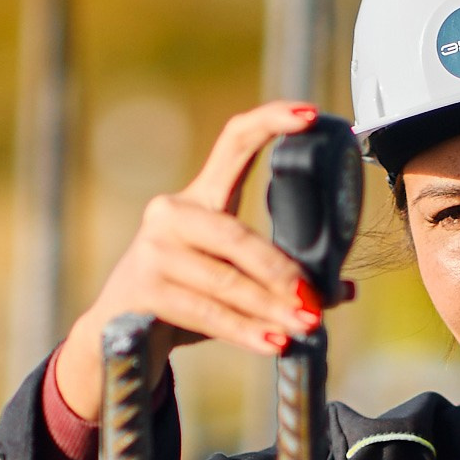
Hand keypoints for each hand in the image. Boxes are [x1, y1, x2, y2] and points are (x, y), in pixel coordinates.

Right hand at [52, 99, 355, 420]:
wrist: (118, 330)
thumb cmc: (185, 294)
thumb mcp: (229, 276)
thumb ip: (278, 276)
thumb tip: (341, 289)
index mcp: (200, 196)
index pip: (234, 142)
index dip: (271, 122)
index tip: (311, 115)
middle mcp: (171, 212)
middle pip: (237, 235)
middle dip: (281, 271)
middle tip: (314, 300)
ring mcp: (153, 249)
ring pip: (226, 280)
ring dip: (270, 308)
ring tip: (305, 326)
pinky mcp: (146, 288)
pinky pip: (207, 312)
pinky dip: (245, 332)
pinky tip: (272, 344)